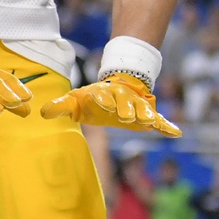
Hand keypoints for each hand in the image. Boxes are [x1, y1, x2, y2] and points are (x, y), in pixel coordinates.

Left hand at [40, 72, 181, 136]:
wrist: (120, 86)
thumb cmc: (95, 98)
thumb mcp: (76, 100)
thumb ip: (61, 107)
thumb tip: (41, 113)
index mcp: (104, 94)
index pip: (102, 95)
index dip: (101, 98)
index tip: (100, 102)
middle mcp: (123, 99)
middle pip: (125, 103)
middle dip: (125, 108)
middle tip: (125, 115)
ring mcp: (137, 106)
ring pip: (142, 110)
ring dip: (145, 115)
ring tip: (149, 121)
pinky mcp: (148, 115)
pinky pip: (160, 120)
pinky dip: (167, 126)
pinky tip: (176, 133)